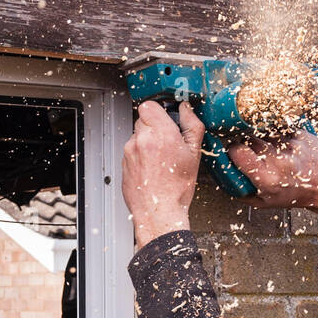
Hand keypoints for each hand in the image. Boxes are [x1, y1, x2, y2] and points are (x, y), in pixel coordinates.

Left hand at [122, 99, 203, 246]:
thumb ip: (192, 126)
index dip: (158, 111)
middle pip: (142, 119)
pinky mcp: (123, 162)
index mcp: (160, 133)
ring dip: (147, 142)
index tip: (166, 119)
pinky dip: (140, 155)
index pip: (149, 105)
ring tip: (160, 160)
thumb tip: (186, 110)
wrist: (158, 212)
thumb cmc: (176, 188)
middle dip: (154, 127)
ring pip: (137, 136)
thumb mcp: (194, 154)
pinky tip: (152, 169)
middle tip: (167, 142)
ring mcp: (129, 151)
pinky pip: (131, 151)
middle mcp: (141, 139)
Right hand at [227, 131, 317, 210]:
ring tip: (271, 150)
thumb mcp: (264, 202)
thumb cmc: (295, 195)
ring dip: (262, 138)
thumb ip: (241, 192)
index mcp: (267, 177)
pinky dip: (277, 135)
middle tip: (252, 152)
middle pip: (249, 138)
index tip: (234, 153)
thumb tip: (224, 178)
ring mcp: (290, 144)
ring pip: (264, 131)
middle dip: (246, 143)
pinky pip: (280, 128)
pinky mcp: (299, 134)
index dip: (232, 150)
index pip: (237, 150)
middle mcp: (278, 159)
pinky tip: (283, 145)